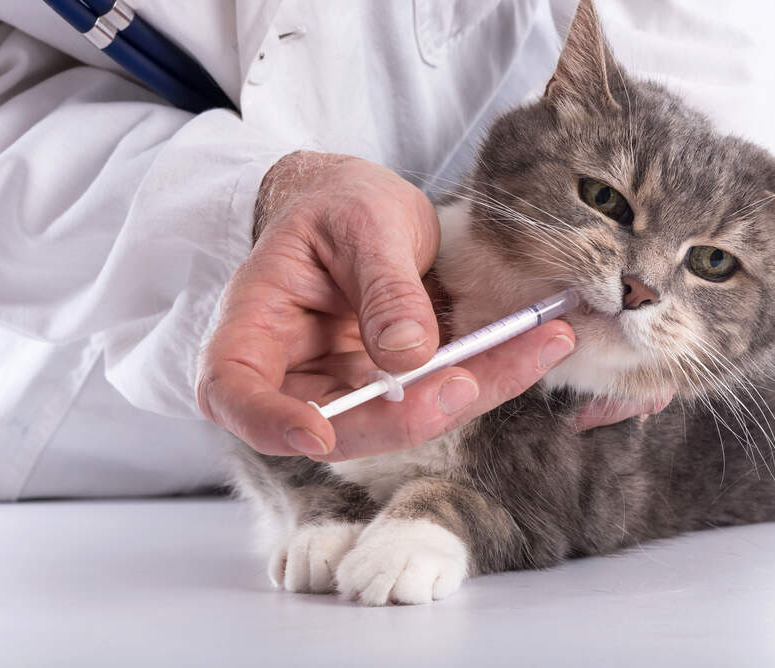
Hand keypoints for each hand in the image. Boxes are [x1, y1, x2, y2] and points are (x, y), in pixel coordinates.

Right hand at [197, 152, 576, 460]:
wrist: (360, 205)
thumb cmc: (339, 203)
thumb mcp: (361, 221)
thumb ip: (382, 285)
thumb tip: (408, 357)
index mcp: (255, 322)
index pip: (233, 390)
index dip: (269, 423)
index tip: (319, 434)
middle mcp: (295, 369)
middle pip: (333, 425)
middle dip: (406, 416)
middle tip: (468, 381)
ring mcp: (346, 385)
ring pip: (400, 419)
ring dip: (471, 393)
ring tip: (539, 344)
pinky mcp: (394, 386)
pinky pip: (441, 392)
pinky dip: (492, 372)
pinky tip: (541, 343)